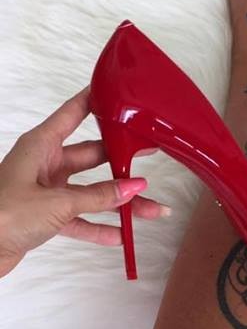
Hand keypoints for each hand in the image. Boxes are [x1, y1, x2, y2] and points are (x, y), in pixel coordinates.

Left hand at [0, 88, 169, 277]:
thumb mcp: (57, 203)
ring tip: (151, 210)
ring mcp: (45, 191)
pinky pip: (80, 219)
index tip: (118, 94)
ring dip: (120, 203)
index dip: (95, 102)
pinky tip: (121, 235)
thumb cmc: (2, 215)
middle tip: (150, 157)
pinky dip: (100, 227)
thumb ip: (98, 196)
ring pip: (92, 193)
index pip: (73, 114)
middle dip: (123, 163)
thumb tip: (134, 187)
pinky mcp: (45, 216)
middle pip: (92, 158)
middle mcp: (44, 165)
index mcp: (40, 146)